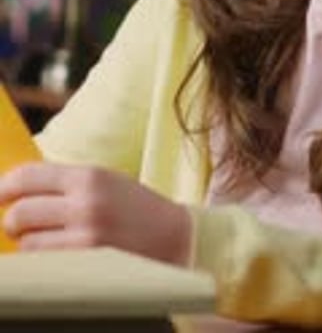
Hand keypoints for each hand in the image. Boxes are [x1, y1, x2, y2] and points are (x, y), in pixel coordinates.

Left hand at [0, 161, 191, 263]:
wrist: (178, 240)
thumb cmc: (135, 209)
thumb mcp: (106, 182)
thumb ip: (66, 184)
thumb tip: (15, 192)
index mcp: (90, 176)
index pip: (29, 177)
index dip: (6, 186)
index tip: (0, 194)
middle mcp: (86, 205)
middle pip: (20, 213)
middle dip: (13, 221)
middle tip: (16, 225)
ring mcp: (87, 240)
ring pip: (28, 245)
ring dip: (30, 245)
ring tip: (47, 242)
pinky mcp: (89, 269)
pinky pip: (46, 268)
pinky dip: (44, 264)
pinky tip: (57, 258)